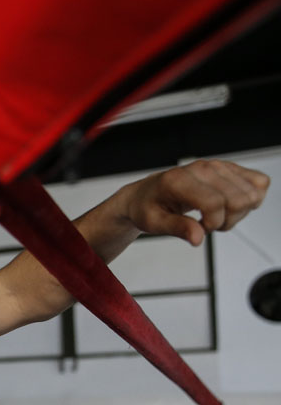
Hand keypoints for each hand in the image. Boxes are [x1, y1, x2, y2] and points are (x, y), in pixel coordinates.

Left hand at [121, 159, 269, 245]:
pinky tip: (229, 206)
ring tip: (216, 214)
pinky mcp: (229, 168)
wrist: (146, 194)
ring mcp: (218, 166)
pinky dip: (250, 200)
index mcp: (179, 181)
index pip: (215, 204)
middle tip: (206, 223)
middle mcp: (202, 168)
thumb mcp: (153, 223)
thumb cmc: (148, 207)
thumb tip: (198, 238)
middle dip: (227, 220)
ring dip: (239, 212)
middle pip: (239, 199)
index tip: (198, 229)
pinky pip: (259, 183)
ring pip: (253, 193)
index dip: (212, 224)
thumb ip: (177, 229)